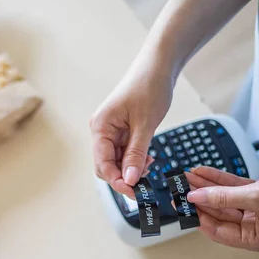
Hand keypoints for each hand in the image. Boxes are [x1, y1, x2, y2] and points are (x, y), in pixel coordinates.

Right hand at [90, 56, 173, 195]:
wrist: (157, 66)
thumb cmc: (149, 88)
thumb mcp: (145, 124)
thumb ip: (136, 153)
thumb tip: (130, 179)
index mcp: (100, 127)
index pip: (102, 164)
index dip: (117, 181)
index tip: (135, 192)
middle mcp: (100, 130)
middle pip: (105, 165)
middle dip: (123, 176)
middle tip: (144, 183)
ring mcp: (109, 130)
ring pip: (115, 161)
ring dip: (130, 168)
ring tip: (149, 166)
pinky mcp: (119, 130)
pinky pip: (123, 152)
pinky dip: (134, 159)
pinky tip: (147, 158)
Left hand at [185, 153, 258, 252]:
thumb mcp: (256, 197)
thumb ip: (222, 197)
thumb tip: (196, 197)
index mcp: (255, 239)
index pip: (216, 231)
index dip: (197, 217)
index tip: (180, 205)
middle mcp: (255, 227)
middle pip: (217, 213)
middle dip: (197, 198)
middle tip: (178, 188)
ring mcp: (257, 209)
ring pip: (223, 198)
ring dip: (205, 186)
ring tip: (185, 177)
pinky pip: (233, 187)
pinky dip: (218, 180)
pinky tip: (202, 172)